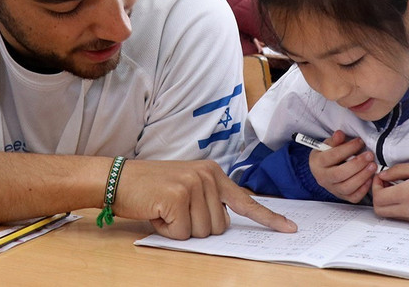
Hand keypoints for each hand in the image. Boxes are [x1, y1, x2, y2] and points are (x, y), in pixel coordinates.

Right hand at [113, 159, 296, 239]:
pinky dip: (167, 231)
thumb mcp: (187, 188)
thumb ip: (208, 202)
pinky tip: (157, 212)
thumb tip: (224, 226)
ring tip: (164, 209)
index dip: (269, 218)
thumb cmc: (151, 188)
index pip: (246, 201)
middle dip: (195, 228)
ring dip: (180, 230)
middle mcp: (208, 176)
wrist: (119, 178)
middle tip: (174, 210)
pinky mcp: (178, 197)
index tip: (289, 228)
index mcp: (214, 173)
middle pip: (219, 227)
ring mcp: (194, 185)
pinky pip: (182, 234)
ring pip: (202, 233)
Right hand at [309, 130, 377, 202]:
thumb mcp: (328, 144)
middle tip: (369, 155)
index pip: (333, 156)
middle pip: (340, 174)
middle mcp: (323, 178)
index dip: (348, 149)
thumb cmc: (328, 154)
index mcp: (317, 163)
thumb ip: (335, 140)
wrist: (324, 169)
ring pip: (347, 187)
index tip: (360, 142)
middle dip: (357, 164)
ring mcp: (332, 189)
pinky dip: (363, 189)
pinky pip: (353, 197)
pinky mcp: (342, 197)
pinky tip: (370, 178)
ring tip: (373, 166)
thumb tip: (340, 134)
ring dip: (362, 176)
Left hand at [371, 161, 408, 222]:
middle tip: (384, 183)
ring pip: (387, 214)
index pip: (378, 197)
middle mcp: (407, 209)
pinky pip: (397, 216)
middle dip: (377, 195)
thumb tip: (382, 175)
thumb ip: (397, 170)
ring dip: (384, 202)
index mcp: (406, 195)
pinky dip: (393, 206)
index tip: (380, 177)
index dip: (375, 186)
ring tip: (393, 188)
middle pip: (379, 210)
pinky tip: (401, 194)